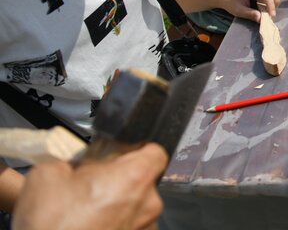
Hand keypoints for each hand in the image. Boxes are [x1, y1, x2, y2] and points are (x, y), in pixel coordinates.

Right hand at [12, 143, 166, 229]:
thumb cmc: (52, 225)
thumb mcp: (47, 175)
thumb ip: (71, 162)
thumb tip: (74, 166)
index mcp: (135, 177)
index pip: (155, 151)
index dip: (135, 150)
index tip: (119, 153)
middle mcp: (149, 203)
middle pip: (142, 181)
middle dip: (118, 181)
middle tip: (89, 186)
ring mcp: (145, 228)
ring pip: (135, 206)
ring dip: (116, 205)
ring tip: (85, 211)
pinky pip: (129, 226)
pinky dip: (113, 224)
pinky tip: (90, 225)